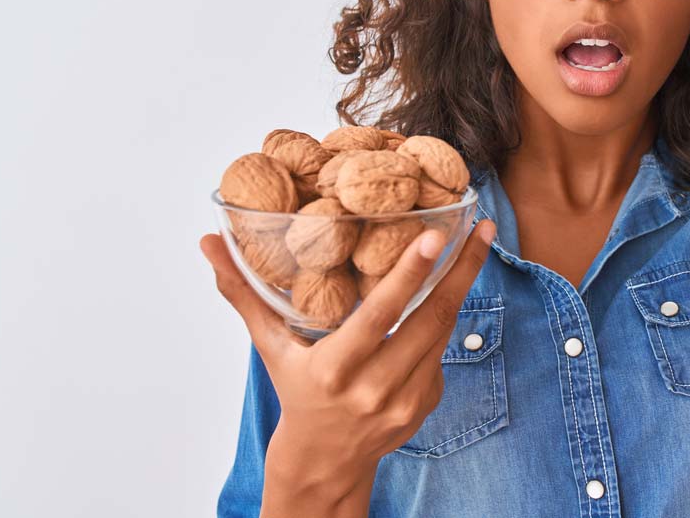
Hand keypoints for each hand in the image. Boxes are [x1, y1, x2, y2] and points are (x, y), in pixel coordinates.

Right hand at [199, 218, 497, 492]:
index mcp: (336, 368)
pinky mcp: (425, 404)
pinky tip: (444, 293)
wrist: (323, 461)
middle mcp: (375, 387)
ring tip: (476, 243)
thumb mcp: (270, 345)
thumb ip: (243, 292)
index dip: (410, 274)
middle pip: (430, 319)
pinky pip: (441, 352)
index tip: (436, 236)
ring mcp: (405, 400)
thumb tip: (208, 242)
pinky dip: (442, 321)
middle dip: (462, 270)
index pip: (381, 314)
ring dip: (460, 287)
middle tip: (481, 227)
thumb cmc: (296, 389)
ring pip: (442, 332)